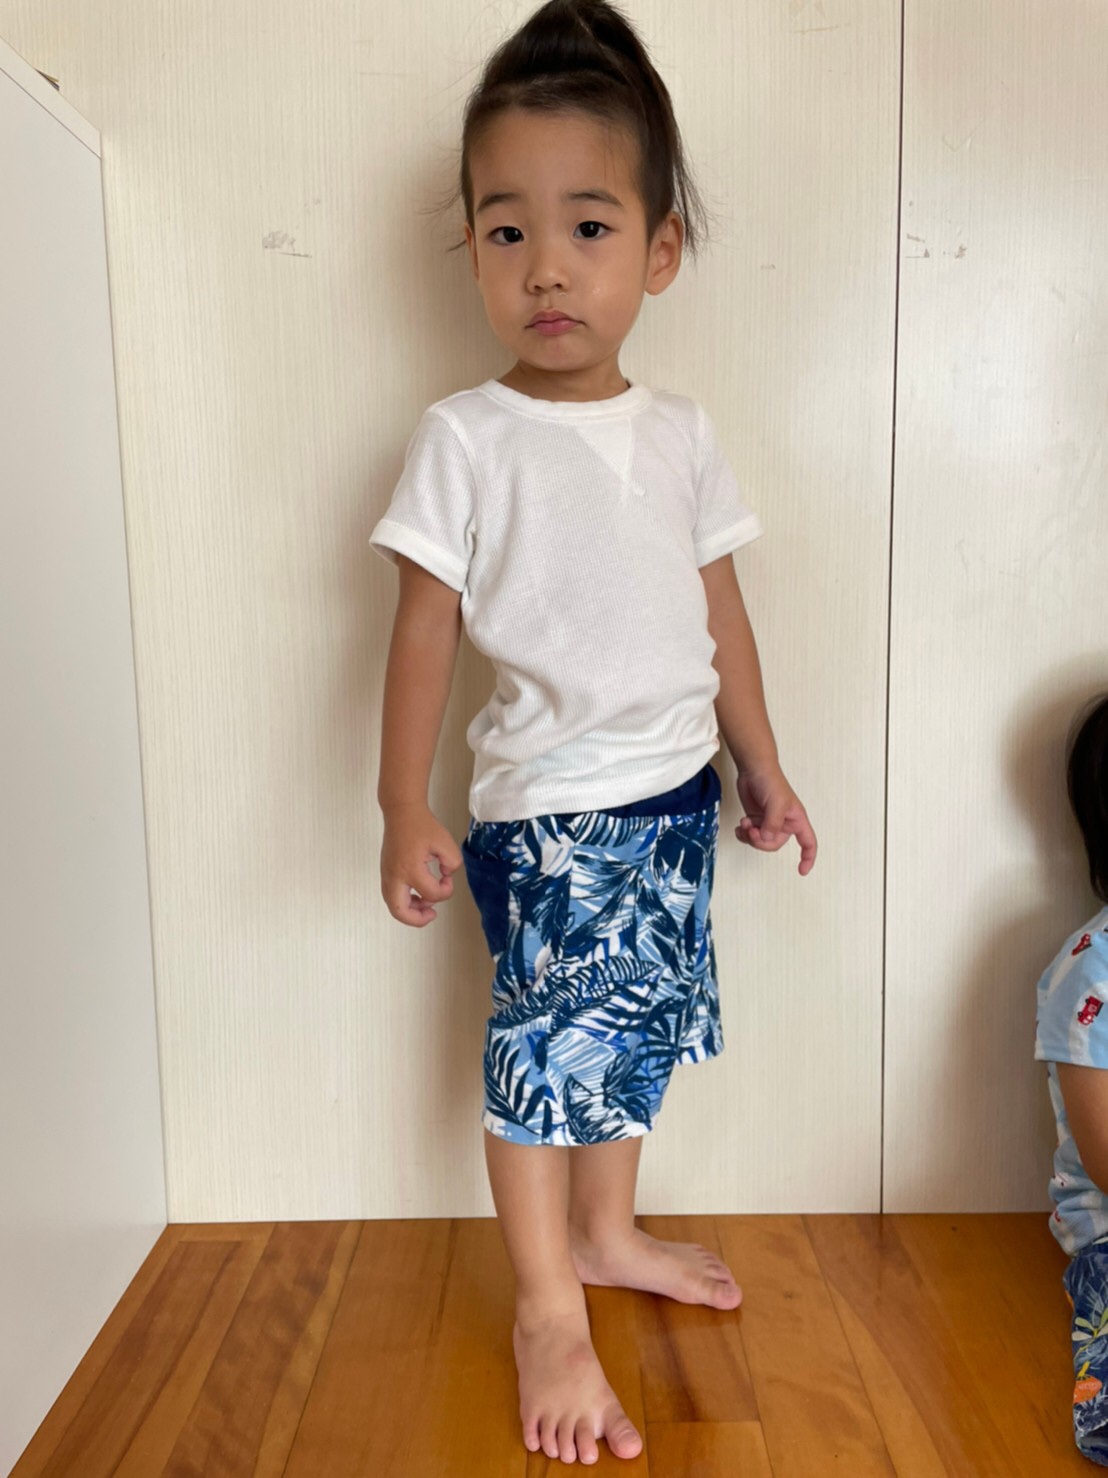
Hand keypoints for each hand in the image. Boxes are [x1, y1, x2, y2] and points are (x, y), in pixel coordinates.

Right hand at [380, 803, 463, 925]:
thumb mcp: (446, 842)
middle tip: (432, 914)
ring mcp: (386, 875)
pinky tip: (417, 894)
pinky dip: (403, 901)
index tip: (448, 879)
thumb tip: (445, 876)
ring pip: (393, 905)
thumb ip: (452, 863)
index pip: (431, 894)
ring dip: (410, 910)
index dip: (445, 891)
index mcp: (411, 869)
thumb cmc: (422, 825)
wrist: (401, 812)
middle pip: (400, 911)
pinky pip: (391, 895)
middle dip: (417, 918)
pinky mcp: (385, 872)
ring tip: (426, 904)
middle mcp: (395, 876)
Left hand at [735, 766, 816, 875]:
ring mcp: (768, 822)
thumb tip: (767, 839)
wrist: (753, 770)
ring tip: (744, 824)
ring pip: (760, 842)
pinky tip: (740, 825)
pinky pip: (750, 836)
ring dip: (749, 837)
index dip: (807, 858)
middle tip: (751, 830)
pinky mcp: (756, 820)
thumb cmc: (771, 781)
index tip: (801, 870)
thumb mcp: (776, 803)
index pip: (808, 843)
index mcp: (796, 820)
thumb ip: (773, 823)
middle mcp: (784, 823)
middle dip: (761, 841)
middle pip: (775, 845)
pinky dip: (743, 834)